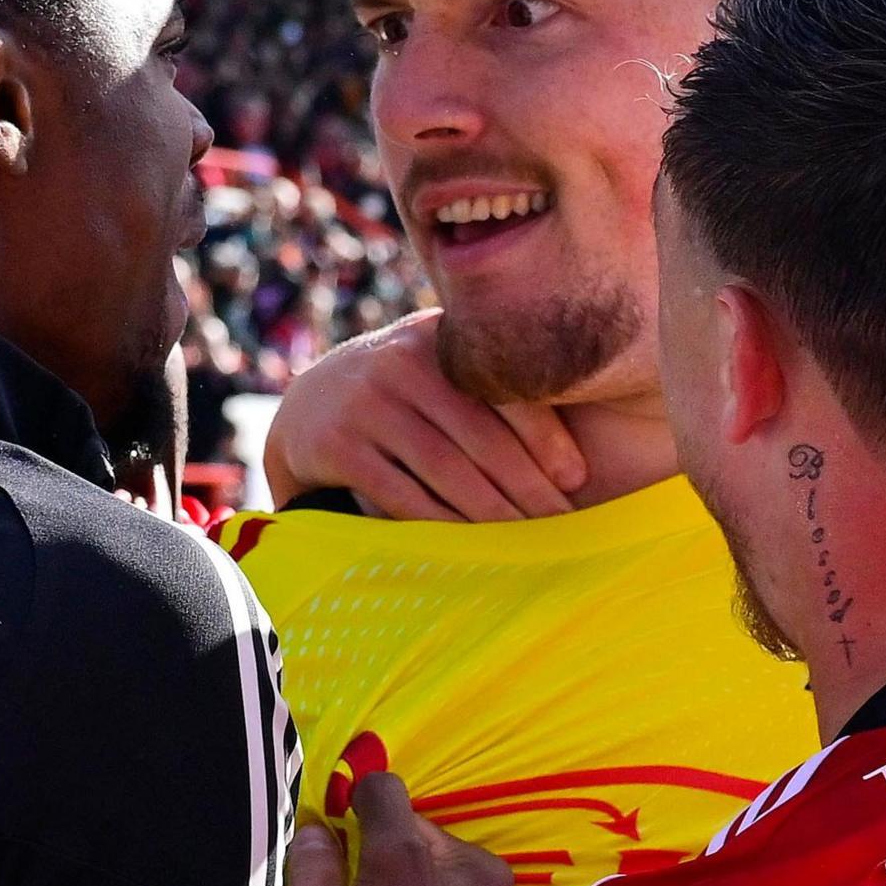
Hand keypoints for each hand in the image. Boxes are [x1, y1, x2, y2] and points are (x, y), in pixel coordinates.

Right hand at [265, 309, 586, 521]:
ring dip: (489, 512)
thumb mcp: (441, 370)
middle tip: (558, 524)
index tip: (576, 479)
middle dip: (526, 485)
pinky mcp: (337, 445)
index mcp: (442, 339)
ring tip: (523, 543)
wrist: (310, 405)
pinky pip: (399, 493)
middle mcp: (403, 361)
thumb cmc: (406, 396)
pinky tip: (468, 546)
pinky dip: (438, 523)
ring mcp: (366, 402)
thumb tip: (575, 457)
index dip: (545, 436)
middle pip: (479, 434)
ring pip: (443, 467)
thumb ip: (491, 388)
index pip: (504, 387)